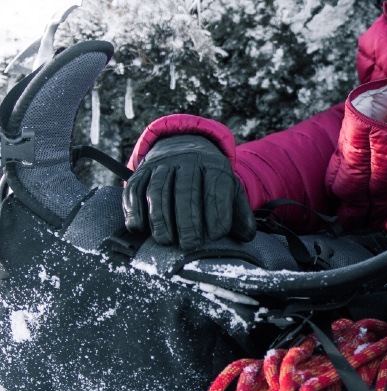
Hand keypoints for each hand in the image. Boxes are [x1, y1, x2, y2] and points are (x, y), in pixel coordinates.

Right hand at [123, 135, 255, 250]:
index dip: (217, 212)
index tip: (216, 235)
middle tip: (190, 244)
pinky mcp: (141, 170)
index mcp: (214, 166)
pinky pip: (135, 188)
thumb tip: (247, 236)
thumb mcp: (230, 189)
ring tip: (165, 240)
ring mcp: (162, 164)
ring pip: (158, 190)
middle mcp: (188, 161)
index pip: (217, 187)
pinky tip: (139, 227)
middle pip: (186, 190)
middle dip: (188, 220)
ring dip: (160, 218)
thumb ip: (239, 212)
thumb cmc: (209, 179)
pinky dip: (134, 209)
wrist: (183, 146)